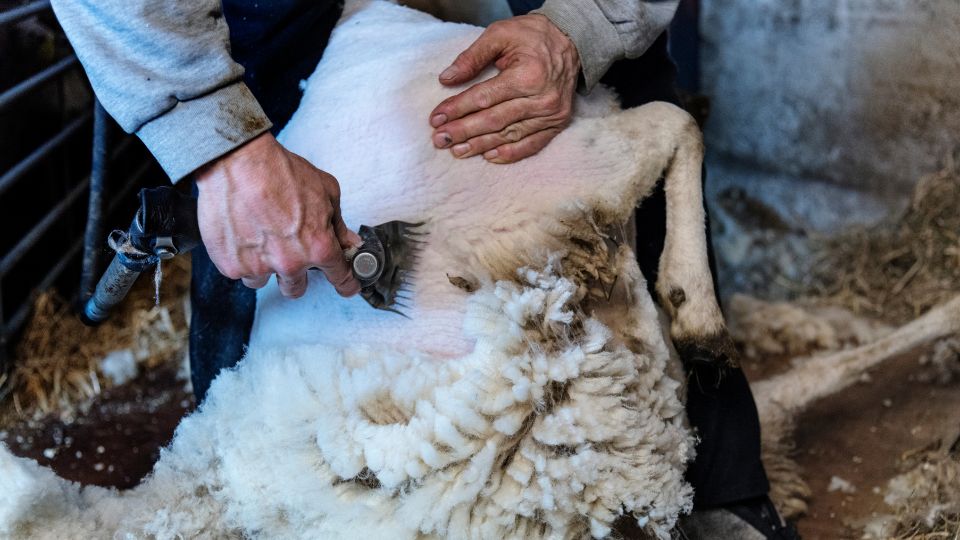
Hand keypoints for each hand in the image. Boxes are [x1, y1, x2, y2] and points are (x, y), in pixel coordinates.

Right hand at [194, 133, 360, 298]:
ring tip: (259, 236)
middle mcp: (290, 263)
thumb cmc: (281, 171)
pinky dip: (242, 257)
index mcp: (318, 247)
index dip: (346, 283)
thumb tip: (350, 242)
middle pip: (296, 289)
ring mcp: (259, 267)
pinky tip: (242, 233)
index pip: (340, 278)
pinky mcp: (231, 265)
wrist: (237, 161)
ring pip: (265, 281)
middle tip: (289, 253)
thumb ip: (338, 223)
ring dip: (265, 266)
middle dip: (296, 275)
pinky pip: (241, 271)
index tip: (347, 287)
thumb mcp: (326, 191)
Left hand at [429, 14, 578, 163]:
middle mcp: (541, 98)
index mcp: (527, 75)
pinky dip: (510, 154)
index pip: (484, 97)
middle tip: (440, 140)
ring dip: (481, 145)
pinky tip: (489, 157)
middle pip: (494, 120)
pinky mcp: (557, 123)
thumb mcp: (500, 34)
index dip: (458, 109)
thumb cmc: (532, 36)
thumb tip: (447, 79)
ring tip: (457, 151)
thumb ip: (472, 57)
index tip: (436, 118)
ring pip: (510, 135)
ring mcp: (551, 114)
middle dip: (464, 132)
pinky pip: (532, 145)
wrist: (571, 39)